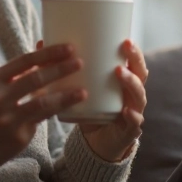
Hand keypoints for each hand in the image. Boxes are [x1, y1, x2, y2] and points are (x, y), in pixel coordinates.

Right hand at [0, 44, 86, 181]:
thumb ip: (11, 78)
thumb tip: (39, 59)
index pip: (25, 61)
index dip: (49, 53)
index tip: (68, 47)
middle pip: (37, 78)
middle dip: (62, 69)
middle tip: (80, 62)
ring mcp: (8, 119)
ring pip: (44, 102)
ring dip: (66, 95)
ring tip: (83, 91)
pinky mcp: (17, 138)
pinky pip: (40, 122)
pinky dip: (52, 115)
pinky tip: (66, 110)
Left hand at [38, 39, 147, 161]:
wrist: (97, 143)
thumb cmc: (91, 111)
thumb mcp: (80, 88)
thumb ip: (64, 68)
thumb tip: (41, 44)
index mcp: (124, 81)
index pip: (134, 62)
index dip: (132, 50)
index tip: (124, 38)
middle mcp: (132, 94)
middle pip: (140, 74)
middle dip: (135, 59)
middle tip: (125, 47)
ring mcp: (134, 111)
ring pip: (138, 95)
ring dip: (131, 82)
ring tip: (119, 72)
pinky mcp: (129, 130)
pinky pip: (134, 123)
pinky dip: (132, 117)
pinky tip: (126, 111)